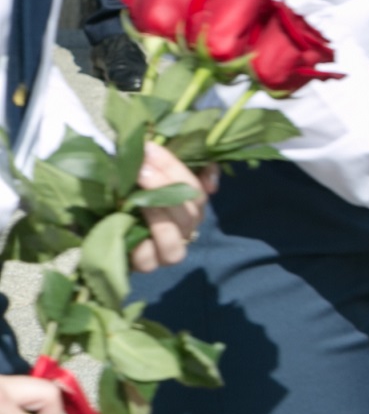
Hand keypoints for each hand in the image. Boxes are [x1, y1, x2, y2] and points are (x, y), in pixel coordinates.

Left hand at [130, 142, 213, 272]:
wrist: (111, 220)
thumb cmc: (142, 192)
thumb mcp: (165, 173)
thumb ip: (192, 167)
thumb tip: (211, 184)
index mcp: (195, 206)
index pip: (195, 189)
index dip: (173, 168)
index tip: (149, 149)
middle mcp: (187, 230)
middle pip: (187, 215)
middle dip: (164, 189)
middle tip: (140, 170)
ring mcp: (167, 251)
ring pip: (173, 243)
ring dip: (157, 220)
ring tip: (134, 199)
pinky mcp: (145, 265)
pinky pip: (147, 260)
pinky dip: (139, 247)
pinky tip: (126, 225)